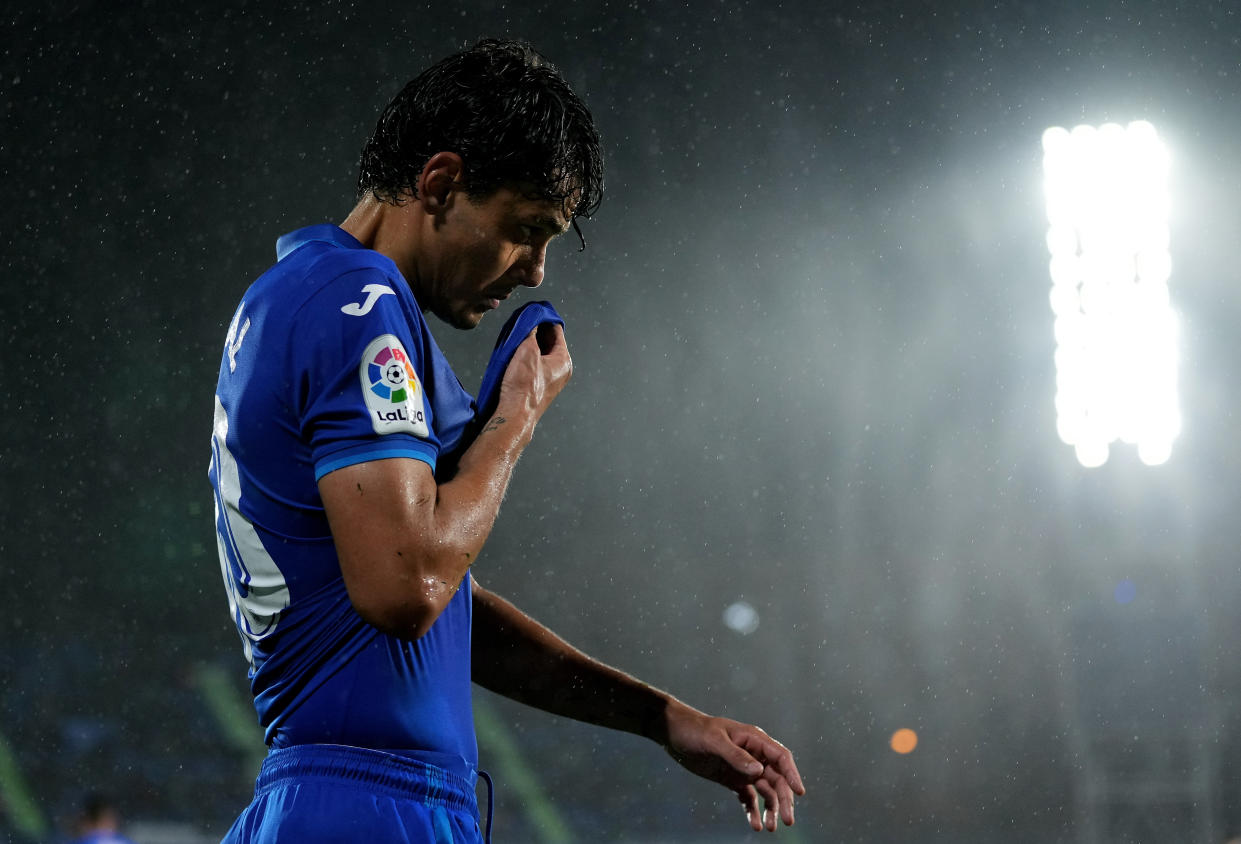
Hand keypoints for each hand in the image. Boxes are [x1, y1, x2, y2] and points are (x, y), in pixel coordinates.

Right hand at [496, 324, 571, 419]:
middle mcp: (562, 370)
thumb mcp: (526, 350)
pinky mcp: (541, 386)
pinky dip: (529, 356)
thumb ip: (531, 331)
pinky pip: (537, 365)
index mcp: (564, 360)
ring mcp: (552, 379)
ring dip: (531, 343)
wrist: (516, 414)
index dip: (544, 317)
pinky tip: (516, 352)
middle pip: (550, 342)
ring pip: (542, 353)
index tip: (534, 310)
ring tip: (517, 335)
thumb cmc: (523, 386)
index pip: (556, 330)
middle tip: (523, 321)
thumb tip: (533, 320)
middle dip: (537, 330)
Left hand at [663, 702, 805, 831]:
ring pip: (765, 791)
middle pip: (776, 778)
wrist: (674, 733)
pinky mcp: (733, 780)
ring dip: (771, 808)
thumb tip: (759, 771)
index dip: (792, 774)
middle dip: (784, 799)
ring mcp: (744, 768)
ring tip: (770, 827)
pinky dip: (753, 811)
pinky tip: (755, 825)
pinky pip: (748, 797)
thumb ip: (736, 755)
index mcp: (753, 739)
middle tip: (787, 820)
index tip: (799, 792)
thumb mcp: (714, 741)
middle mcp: (753, 754)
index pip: (780, 757)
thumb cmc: (694, 730)